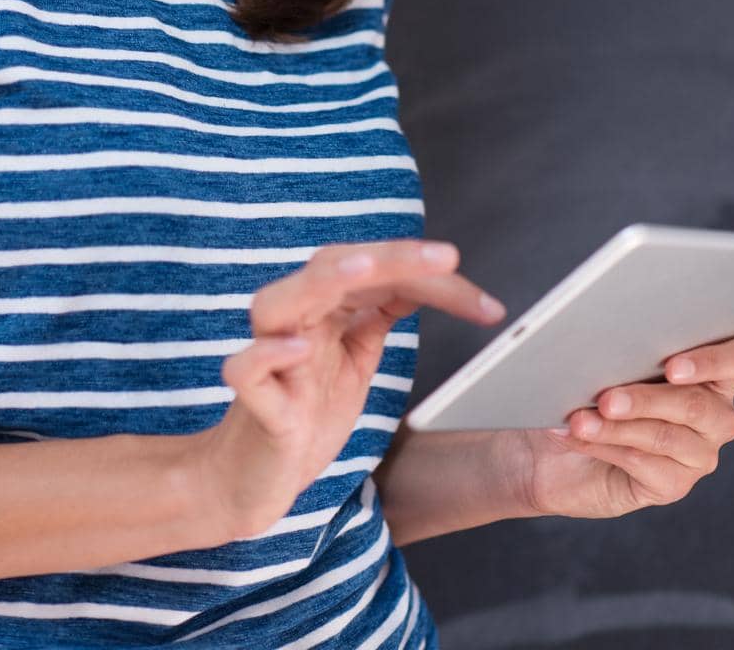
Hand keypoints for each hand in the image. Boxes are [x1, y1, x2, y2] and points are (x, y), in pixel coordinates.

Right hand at [186, 238, 504, 540]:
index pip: (377, 272)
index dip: (430, 278)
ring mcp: (270, 359)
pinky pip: (245, 370)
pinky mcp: (254, 404)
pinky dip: (266, 354)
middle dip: (390, 256)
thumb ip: (381, 313)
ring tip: (366, 270)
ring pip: (279, 301)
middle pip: (333, 267)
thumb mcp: (355, 356)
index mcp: (322, 307)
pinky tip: (297, 346)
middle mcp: (293, 321)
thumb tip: (433, 278)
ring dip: (323, 281)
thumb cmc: (304, 408)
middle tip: (447, 258)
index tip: (488, 304)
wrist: (251, 477)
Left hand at [512, 336, 733, 521]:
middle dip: (647, 399)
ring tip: (579, 421)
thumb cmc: (590, 390)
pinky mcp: (674, 485)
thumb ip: (628, 352)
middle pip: (698, 405)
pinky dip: (606, 446)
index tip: (672, 367)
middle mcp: (717, 415)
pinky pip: (644, 464)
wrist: (558, 448)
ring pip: (665, 436)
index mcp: (714, 373)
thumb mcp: (611, 363)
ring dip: (616, 427)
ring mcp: (700, 454)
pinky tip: (580, 437)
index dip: (714, 361)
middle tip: (607, 399)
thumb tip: (616, 344)